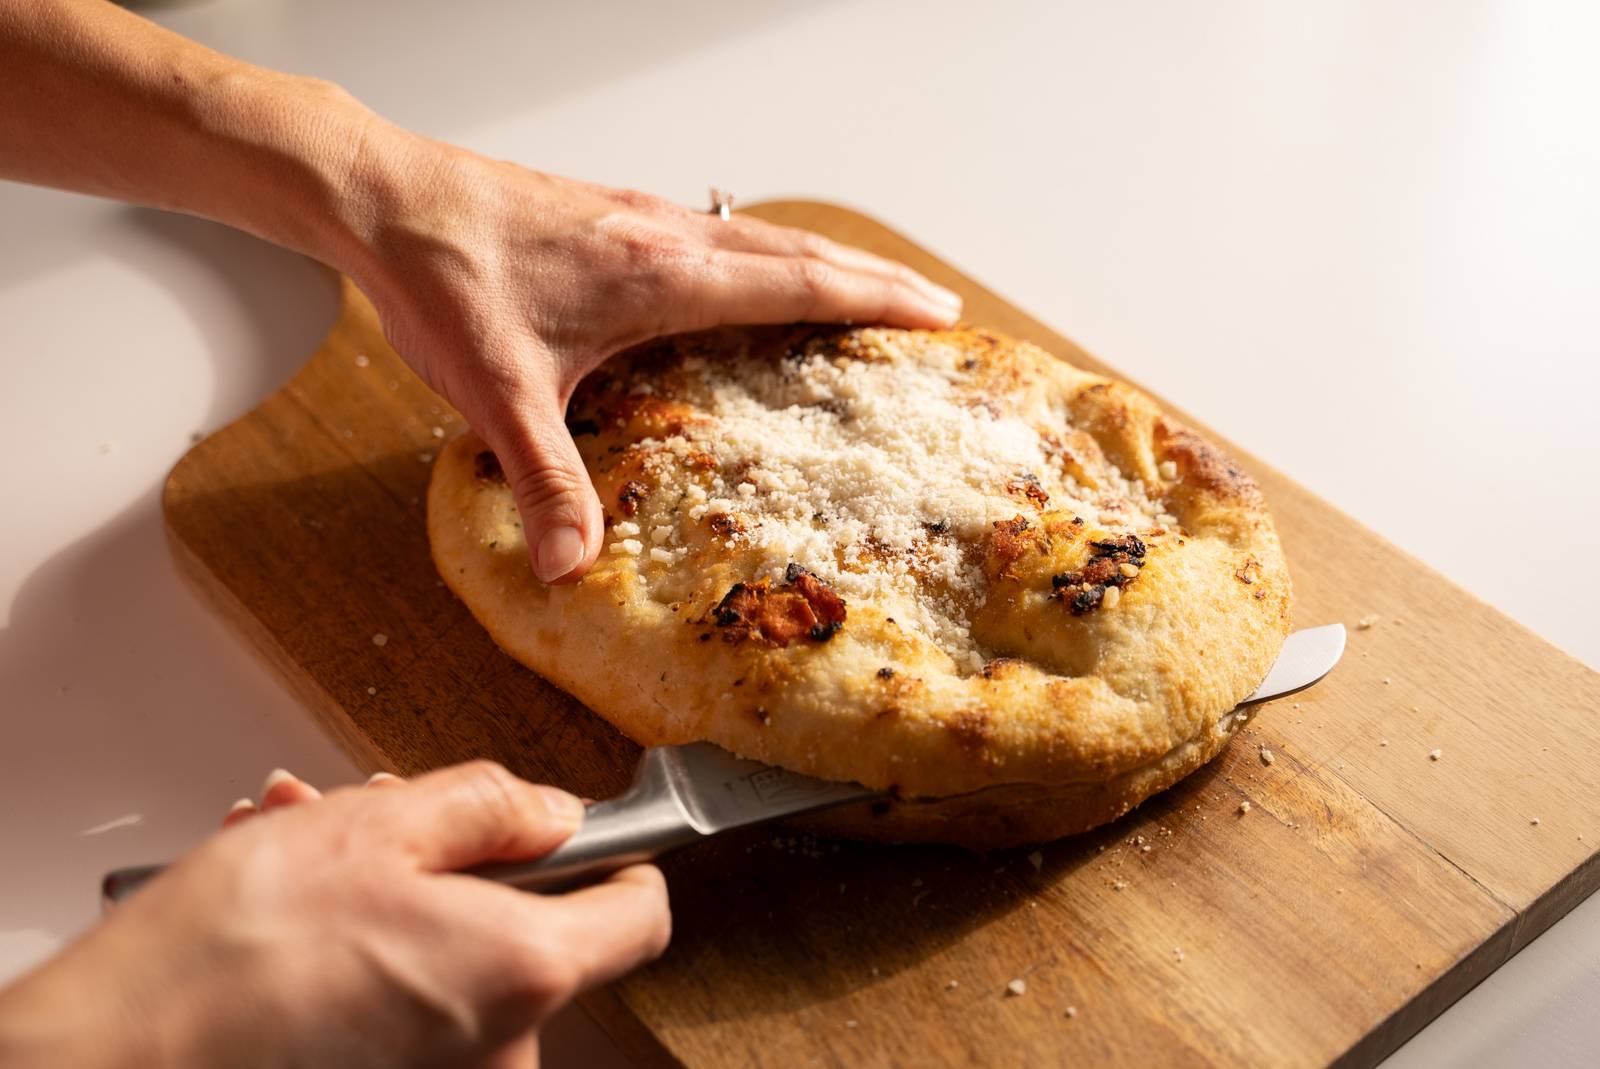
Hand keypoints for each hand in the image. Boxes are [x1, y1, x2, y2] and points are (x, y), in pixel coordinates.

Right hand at [0, 764, 666, 1067]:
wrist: (114, 1061)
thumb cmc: (234, 953)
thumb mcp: (376, 825)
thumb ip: (490, 808)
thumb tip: (551, 813)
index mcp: (524, 970)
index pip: (639, 915)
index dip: (618, 859)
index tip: (581, 835)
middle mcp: (502, 1049)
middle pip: (524, 929)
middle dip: (452, 861)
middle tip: (373, 816)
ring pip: (450, 962)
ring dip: (389, 898)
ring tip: (300, 847)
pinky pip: (409, 1009)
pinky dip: (366, 957)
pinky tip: (293, 914)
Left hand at [341, 140, 963, 582]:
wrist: (380, 195)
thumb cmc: (441, 276)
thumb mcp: (497, 393)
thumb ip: (544, 481)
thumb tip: (573, 566)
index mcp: (658, 273)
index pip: (795, 283)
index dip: (872, 300)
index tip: (936, 313)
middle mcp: (664, 235)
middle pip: (798, 249)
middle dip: (873, 277)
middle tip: (933, 303)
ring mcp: (639, 217)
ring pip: (760, 234)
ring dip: (824, 259)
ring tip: (866, 288)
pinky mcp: (611, 215)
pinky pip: (717, 231)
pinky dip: (766, 252)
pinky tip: (752, 274)